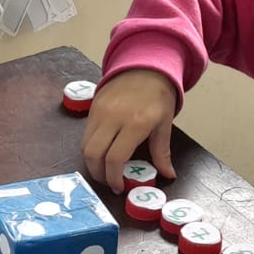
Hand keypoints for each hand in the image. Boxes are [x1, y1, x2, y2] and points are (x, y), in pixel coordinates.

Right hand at [82, 69, 177, 191]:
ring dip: (91, 162)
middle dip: (98, 174)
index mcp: (135, 124)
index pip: (115, 158)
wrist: (145, 66)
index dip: (113, 177)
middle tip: (108, 182)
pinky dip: (90, 148)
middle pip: (94, 154)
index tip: (118, 187)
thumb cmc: (158, 96)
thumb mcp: (164, 124)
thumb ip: (162, 152)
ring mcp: (100, 112)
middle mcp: (113, 118)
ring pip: (85, 145)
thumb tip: (168, 175)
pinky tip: (102, 153)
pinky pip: (86, 134)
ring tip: (103, 170)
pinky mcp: (92, 108)